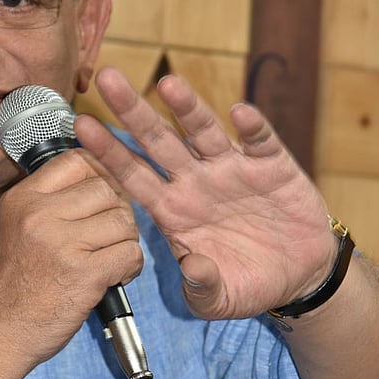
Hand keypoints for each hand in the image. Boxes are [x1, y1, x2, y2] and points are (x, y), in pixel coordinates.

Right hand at [0, 149, 142, 368]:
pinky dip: (130, 266)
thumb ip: (46, 202)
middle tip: (110, 235)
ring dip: (126, 241)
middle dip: (117, 211)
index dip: (99, 174)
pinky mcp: (83, 274)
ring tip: (112, 258)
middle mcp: (39, 214)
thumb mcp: (13, 227)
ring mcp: (61, 243)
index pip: (76, 160)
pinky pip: (129, 253)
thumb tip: (96, 179)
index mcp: (22, 198)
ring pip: (122, 221)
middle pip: (105, 189)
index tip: (102, 197)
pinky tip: (116, 277)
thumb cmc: (8, 284)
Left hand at [74, 66, 336, 319]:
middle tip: (108, 79)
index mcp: (173, 209)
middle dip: (133, 111)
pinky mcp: (271, 167)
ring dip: (187, 108)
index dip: (108, 152)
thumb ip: (202, 287)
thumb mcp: (219, 299)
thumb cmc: (247, 283)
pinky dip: (252, 127)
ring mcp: (231, 170)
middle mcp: (195, 181)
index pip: (132, 175)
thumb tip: (192, 269)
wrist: (297, 276)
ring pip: (204, 132)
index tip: (81, 126)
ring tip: (168, 85)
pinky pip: (260, 143)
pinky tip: (240, 113)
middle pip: (159, 141)